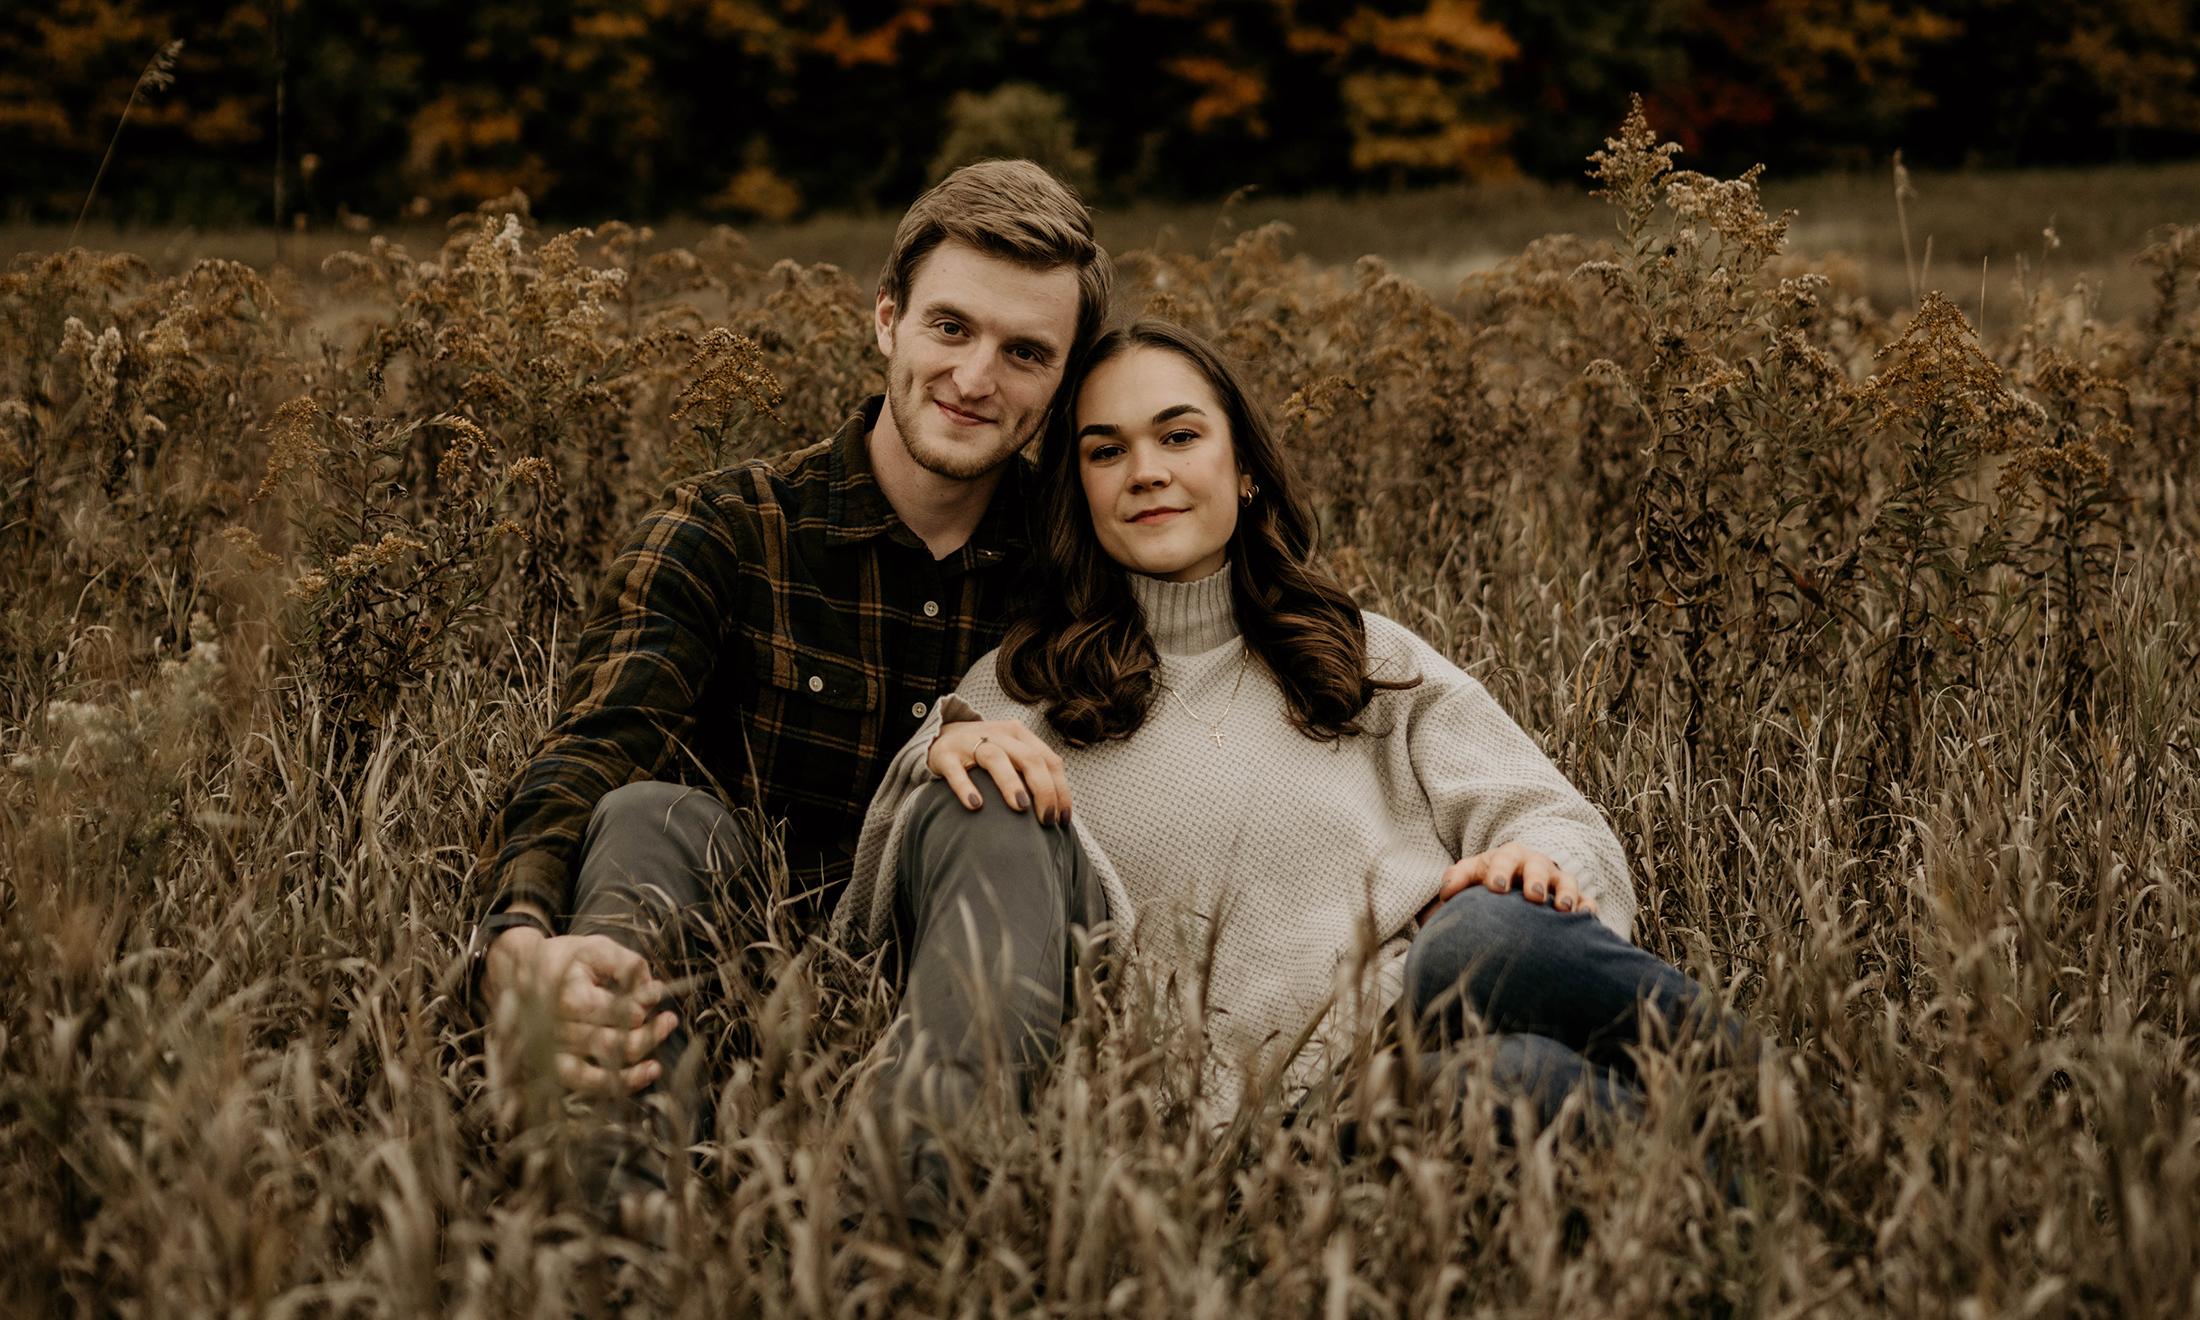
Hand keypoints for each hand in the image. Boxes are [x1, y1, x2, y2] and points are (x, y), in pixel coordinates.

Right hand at [484, 921, 678, 1095]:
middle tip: (670, 1020)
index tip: (654, 996)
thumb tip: (653, 991)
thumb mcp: (595, 948)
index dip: (638, 1006)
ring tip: (658, 1064)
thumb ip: (626, 964)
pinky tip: (643, 1076)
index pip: (610, 1010)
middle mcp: (554, 1030)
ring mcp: (550, 1054)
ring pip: (600, 1072)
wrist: (517, 973)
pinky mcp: (551, 1068)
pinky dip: (617, 1085)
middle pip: (609, 1043)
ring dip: (635, 1069)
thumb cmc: (564, 960)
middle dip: (647, 1035)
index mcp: (564, 996)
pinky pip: (586, 1085)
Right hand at [927, 719, 1071, 824]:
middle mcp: (998, 735)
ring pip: (996, 758)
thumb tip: (1057, 813)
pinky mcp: (944, 754)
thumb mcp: (1010, 756)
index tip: (1062, 820)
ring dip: (1011, 783)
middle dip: (1043, 790)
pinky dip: (966, 786)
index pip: (1049, 760)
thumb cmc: (984, 756)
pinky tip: (975, 805)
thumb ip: (1031, 774)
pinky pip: (956, 771)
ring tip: (1020, 807)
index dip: (1061, 790)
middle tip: (1046, 820)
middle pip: (1029, 758)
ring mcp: (970, 742)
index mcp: (1019, 735)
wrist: (938, 737)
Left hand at [1417, 842, 1597, 923]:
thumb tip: (1446, 892)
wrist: (1518, 880)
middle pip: (1538, 866)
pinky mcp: (1573, 897)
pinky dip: (1586, 907)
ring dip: (1565, 893)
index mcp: (1508, 857)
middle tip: (1532, 896)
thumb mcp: (1473, 873)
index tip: (1495, 887)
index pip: (1504, 859)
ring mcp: (1556, 880)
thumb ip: (1457, 879)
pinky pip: (1585, 900)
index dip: (1500, 871)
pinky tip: (1585, 919)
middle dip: (1535, 879)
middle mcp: (1535, 865)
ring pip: (1565, 882)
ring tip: (1562, 909)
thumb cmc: (1490, 879)